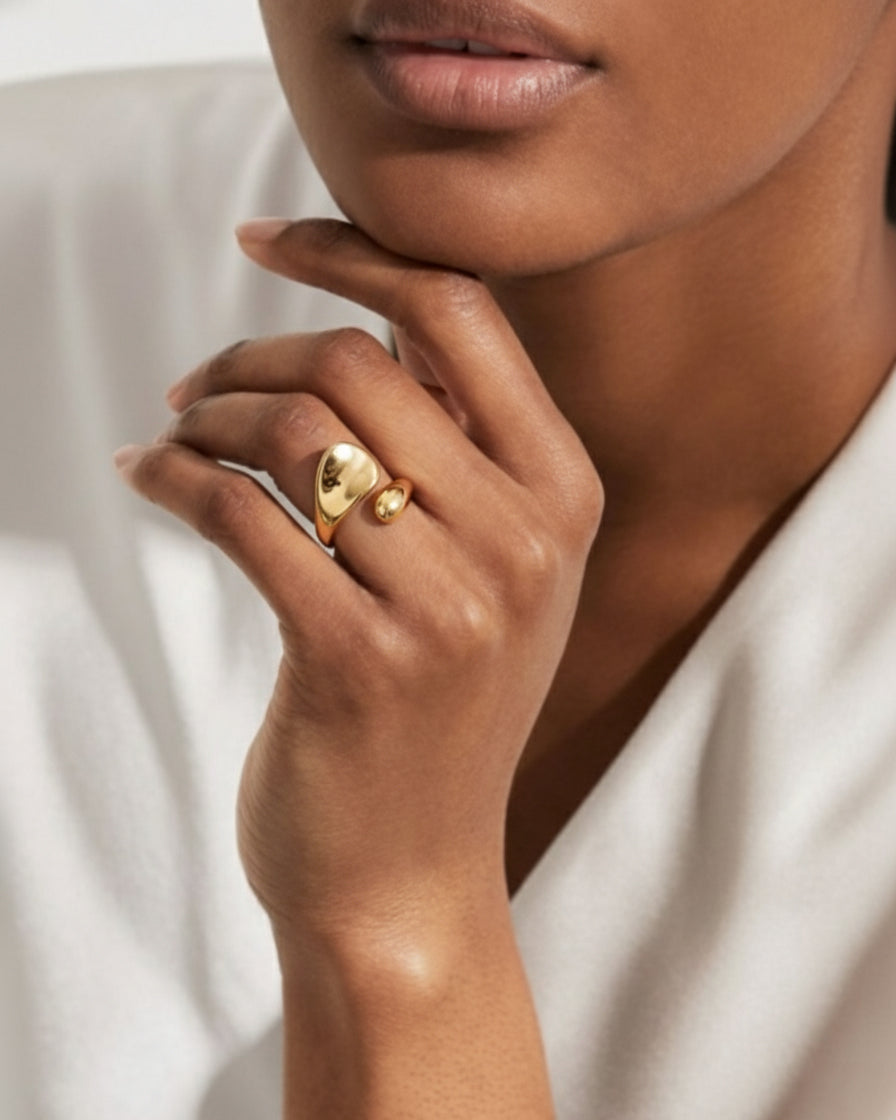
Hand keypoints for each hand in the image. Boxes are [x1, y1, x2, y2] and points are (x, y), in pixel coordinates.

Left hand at [117, 219, 601, 939]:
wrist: (409, 877)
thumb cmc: (438, 711)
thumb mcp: (489, 576)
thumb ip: (456, 452)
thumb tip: (359, 326)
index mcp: (562, 494)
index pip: (459, 315)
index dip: (354, 255)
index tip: (266, 239)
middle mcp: (521, 539)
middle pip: (356, 361)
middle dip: (251, 350)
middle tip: (195, 384)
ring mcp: (447, 603)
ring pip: (292, 426)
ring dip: (207, 412)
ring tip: (174, 435)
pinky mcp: (355, 657)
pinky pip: (238, 511)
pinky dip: (173, 475)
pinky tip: (146, 476)